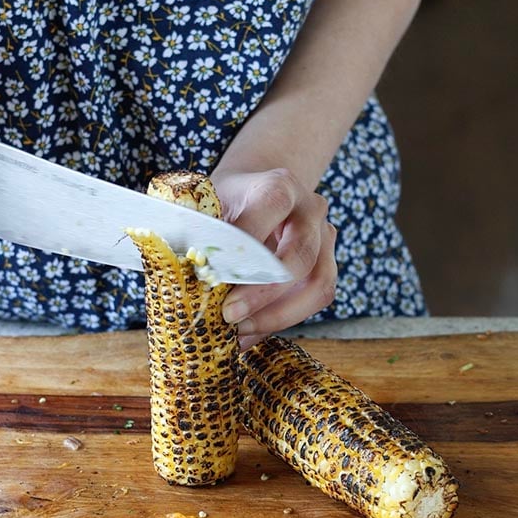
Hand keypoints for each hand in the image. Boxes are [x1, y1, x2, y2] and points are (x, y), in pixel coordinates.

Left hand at [211, 168, 337, 348]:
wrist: (262, 193)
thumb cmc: (231, 202)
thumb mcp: (213, 204)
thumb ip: (208, 235)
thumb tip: (189, 281)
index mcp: (280, 185)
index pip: (270, 209)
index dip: (245, 246)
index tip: (215, 278)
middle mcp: (310, 209)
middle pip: (299, 255)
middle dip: (262, 292)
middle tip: (229, 315)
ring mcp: (325, 238)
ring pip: (318, 284)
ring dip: (279, 314)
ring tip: (242, 330)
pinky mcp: (328, 264)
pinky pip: (317, 298)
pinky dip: (284, 319)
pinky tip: (253, 332)